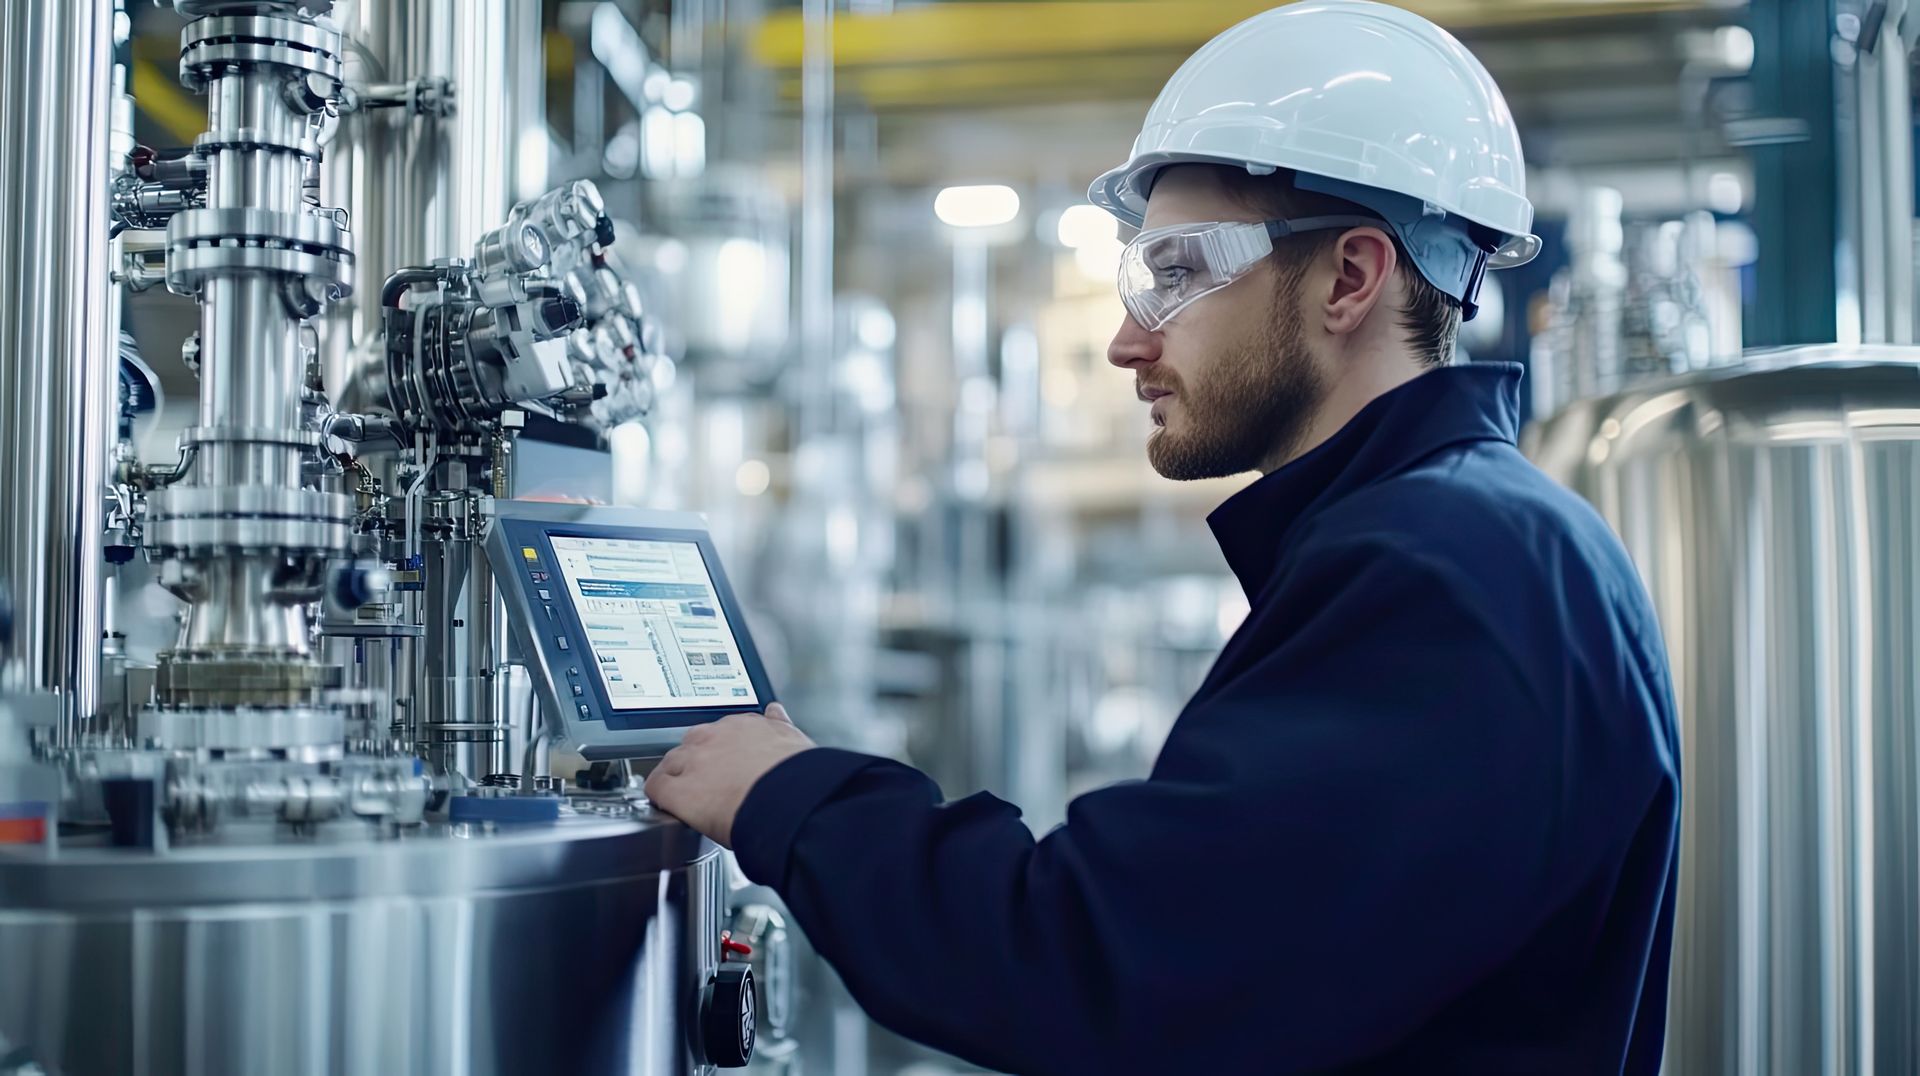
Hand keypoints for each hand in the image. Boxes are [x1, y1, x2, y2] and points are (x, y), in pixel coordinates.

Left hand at [644, 704, 814, 846]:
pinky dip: (659, 796)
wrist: (792, 802)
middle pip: (691, 745)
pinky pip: (657, 787)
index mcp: (743, 725)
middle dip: (695, 762)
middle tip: (706, 784)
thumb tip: (776, 712)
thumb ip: (779, 724)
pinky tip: (666, 807)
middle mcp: (715, 737)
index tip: (722, 764)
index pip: (719, 731)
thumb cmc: (800, 778)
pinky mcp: (680, 790)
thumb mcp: (793, 739)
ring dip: (675, 778)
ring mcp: (694, 762)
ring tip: (685, 798)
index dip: (717, 751)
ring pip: (670, 764)